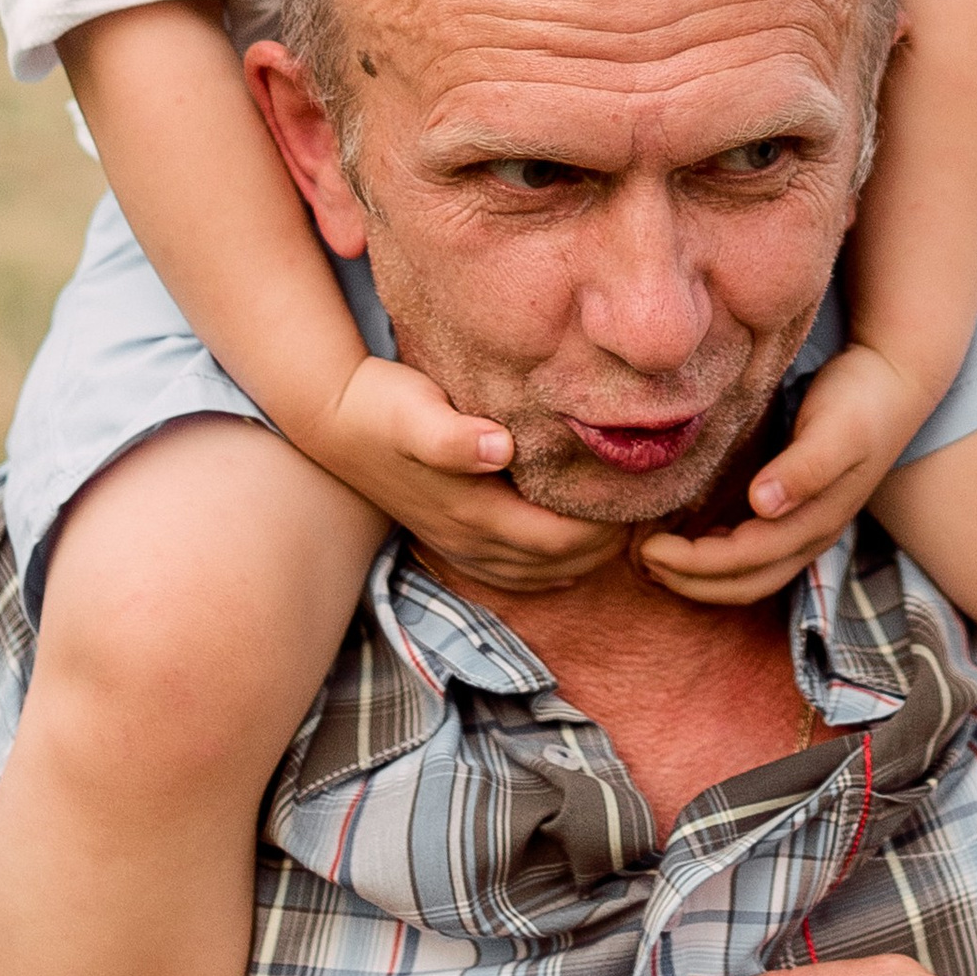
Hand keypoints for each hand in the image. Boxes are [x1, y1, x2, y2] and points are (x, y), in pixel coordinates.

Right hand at [311, 352, 620, 591]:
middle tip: (646, 509)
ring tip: (621, 528)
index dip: (607, 528)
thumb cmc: (380, 403)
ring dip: (583, 558)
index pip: (560, 541)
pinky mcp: (448, 534)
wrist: (330, 417)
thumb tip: (497, 448)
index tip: (641, 497)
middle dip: (606, 544)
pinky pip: (510, 571)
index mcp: (473, 512)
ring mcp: (456, 542)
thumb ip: (451, 435)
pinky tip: (570, 554)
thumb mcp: (413, 409)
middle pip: (558, 563)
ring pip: (536, 573)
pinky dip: (548, 568)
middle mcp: (468, 539)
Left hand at [637, 342, 929, 607]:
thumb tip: (763, 504)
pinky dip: (713, 558)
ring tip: (652, 558)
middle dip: (689, 581)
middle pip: (744, 583)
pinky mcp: (797, 510)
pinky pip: (750, 553)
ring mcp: (805, 527)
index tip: (648, 547)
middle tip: (640, 560)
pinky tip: (685, 538)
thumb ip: (804, 469)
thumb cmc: (862, 400)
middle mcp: (810, 535)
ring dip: (699, 577)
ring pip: (747, 576)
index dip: (694, 564)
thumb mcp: (836, 430)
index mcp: (816, 521)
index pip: (744, 561)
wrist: (896, 382)